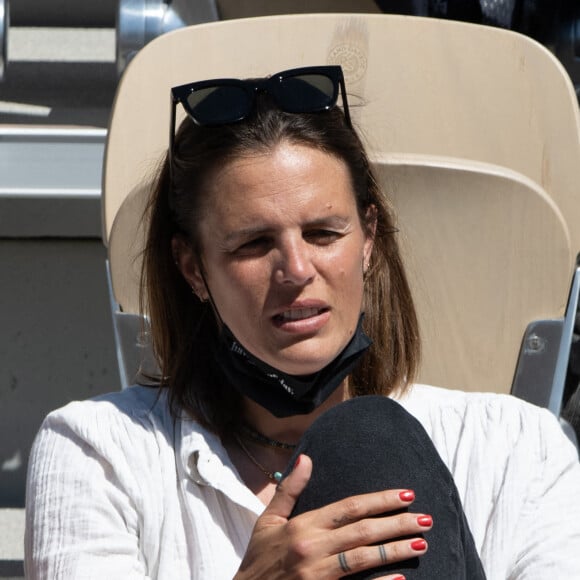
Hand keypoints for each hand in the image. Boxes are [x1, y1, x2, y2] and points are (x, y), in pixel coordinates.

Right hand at [234, 454, 431, 579]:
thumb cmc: (259, 558)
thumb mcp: (268, 520)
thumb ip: (289, 489)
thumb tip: (306, 458)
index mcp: (303, 525)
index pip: (349, 507)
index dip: (379, 500)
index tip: (406, 494)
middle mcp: (313, 547)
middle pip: (363, 531)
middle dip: (397, 523)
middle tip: (426, 519)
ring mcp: (318, 574)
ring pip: (363, 558)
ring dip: (395, 550)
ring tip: (421, 543)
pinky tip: (400, 579)